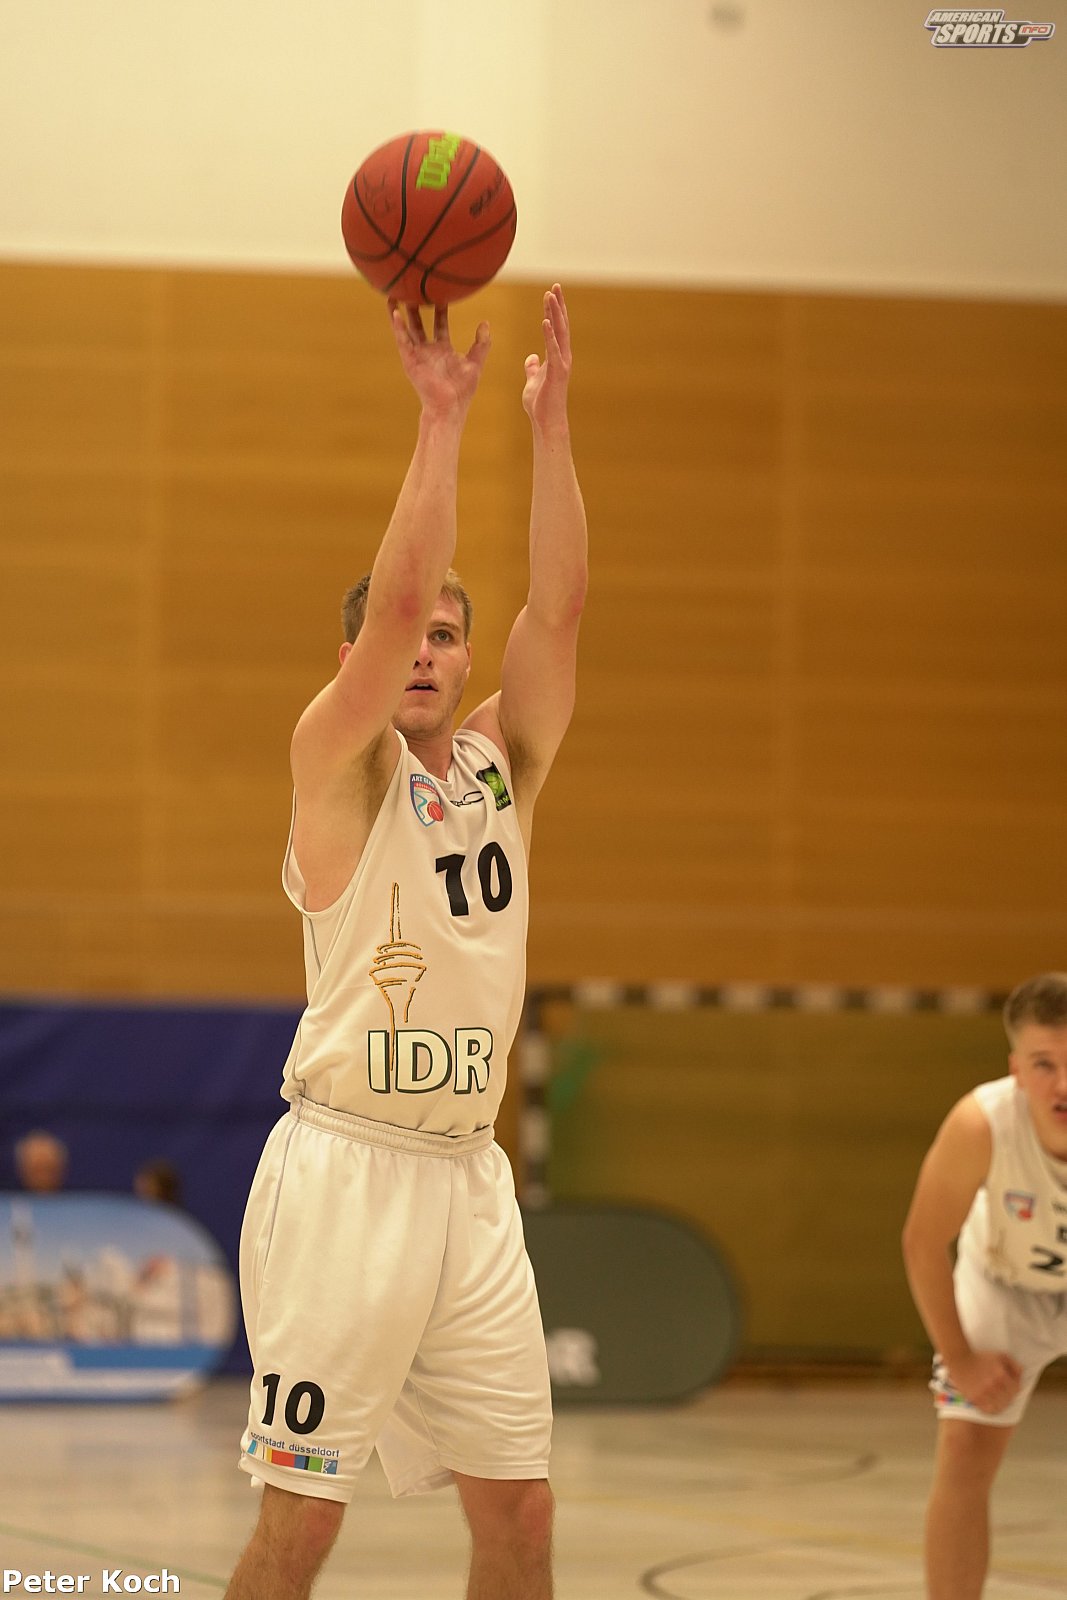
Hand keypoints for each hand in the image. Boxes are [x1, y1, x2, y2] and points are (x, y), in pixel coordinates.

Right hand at [388, 301, 490, 418]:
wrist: (450, 407)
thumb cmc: (462, 390)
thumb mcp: (475, 363)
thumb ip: (481, 344)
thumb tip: (485, 323)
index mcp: (442, 349)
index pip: (440, 324)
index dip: (440, 309)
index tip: (441, 292)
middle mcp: (428, 350)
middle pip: (420, 323)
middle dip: (417, 306)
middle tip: (415, 287)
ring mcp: (417, 355)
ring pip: (407, 329)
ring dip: (400, 312)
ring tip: (394, 294)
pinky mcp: (410, 360)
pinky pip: (403, 340)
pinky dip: (398, 327)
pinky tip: (395, 312)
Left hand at [522, 284, 571, 434]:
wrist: (546, 421)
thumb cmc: (540, 403)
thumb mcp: (532, 381)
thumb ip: (532, 368)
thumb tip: (531, 357)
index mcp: (556, 356)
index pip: (555, 328)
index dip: (552, 311)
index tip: (550, 294)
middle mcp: (562, 356)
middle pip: (560, 325)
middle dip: (557, 305)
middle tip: (555, 286)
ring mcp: (561, 363)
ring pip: (559, 333)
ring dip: (554, 313)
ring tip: (550, 296)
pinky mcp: (556, 371)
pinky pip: (552, 349)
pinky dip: (549, 334)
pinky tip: (545, 321)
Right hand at [946, 1348, 1022, 1412]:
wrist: (960, 1358)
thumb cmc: (981, 1357)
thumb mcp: (1000, 1356)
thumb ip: (1014, 1365)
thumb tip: (1022, 1375)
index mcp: (1001, 1375)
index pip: (1016, 1389)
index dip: (1016, 1388)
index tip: (1012, 1387)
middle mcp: (994, 1386)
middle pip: (1009, 1399)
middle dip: (1009, 1397)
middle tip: (1005, 1394)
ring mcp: (984, 1393)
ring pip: (1000, 1407)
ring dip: (1002, 1405)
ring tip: (999, 1401)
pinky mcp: (975, 1398)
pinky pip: (988, 1410)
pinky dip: (992, 1409)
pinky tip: (992, 1405)